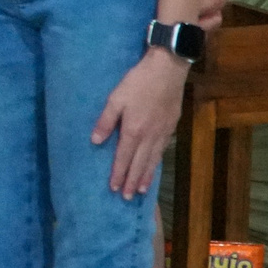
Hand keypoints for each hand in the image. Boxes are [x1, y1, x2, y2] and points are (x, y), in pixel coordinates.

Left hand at [93, 47, 189, 197]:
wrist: (168, 71)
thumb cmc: (138, 82)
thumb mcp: (116, 98)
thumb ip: (105, 121)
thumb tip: (95, 141)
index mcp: (133, 130)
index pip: (123, 157)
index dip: (118, 173)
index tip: (112, 188)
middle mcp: (149, 136)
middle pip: (139, 163)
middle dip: (131, 181)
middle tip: (125, 197)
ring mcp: (162, 133)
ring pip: (152, 160)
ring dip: (145, 176)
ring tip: (139, 191)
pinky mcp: (171, 127)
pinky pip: (162, 151)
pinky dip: (157, 163)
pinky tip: (153, 167)